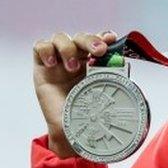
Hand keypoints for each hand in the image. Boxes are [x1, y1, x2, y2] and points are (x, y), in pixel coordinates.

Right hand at [32, 30, 116, 156]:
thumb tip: (127, 68)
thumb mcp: (103, 95)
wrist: (67, 131)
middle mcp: (76, 58)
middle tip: (99, 50)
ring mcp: (58, 60)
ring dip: (68, 48)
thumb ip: (113, 80)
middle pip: (81, 37)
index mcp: (93, 62)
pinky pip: (40, 46)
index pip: (98, 40)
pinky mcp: (41, 65)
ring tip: (73, 67)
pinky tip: (53, 64)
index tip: (111, 39)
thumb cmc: (86, 113)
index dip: (103, 36)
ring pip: (60, 37)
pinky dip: (46, 50)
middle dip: (90, 40)